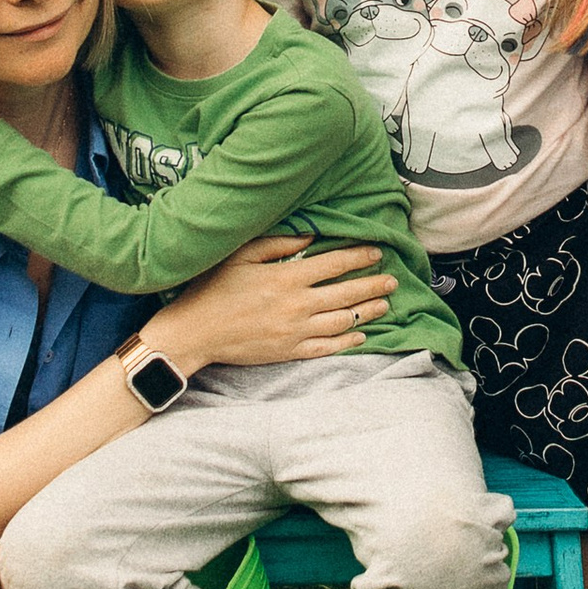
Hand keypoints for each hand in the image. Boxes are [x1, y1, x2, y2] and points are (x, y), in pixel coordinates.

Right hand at [144, 237, 398, 370]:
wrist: (194, 333)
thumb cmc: (213, 289)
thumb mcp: (241, 256)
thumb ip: (278, 244)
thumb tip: (311, 236)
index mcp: (287, 278)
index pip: (335, 265)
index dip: (359, 258)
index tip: (377, 252)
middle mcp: (297, 305)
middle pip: (346, 294)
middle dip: (373, 286)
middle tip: (392, 281)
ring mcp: (295, 332)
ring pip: (342, 321)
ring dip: (367, 312)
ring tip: (384, 305)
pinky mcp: (289, 352)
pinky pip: (327, 347)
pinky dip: (347, 341)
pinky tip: (361, 336)